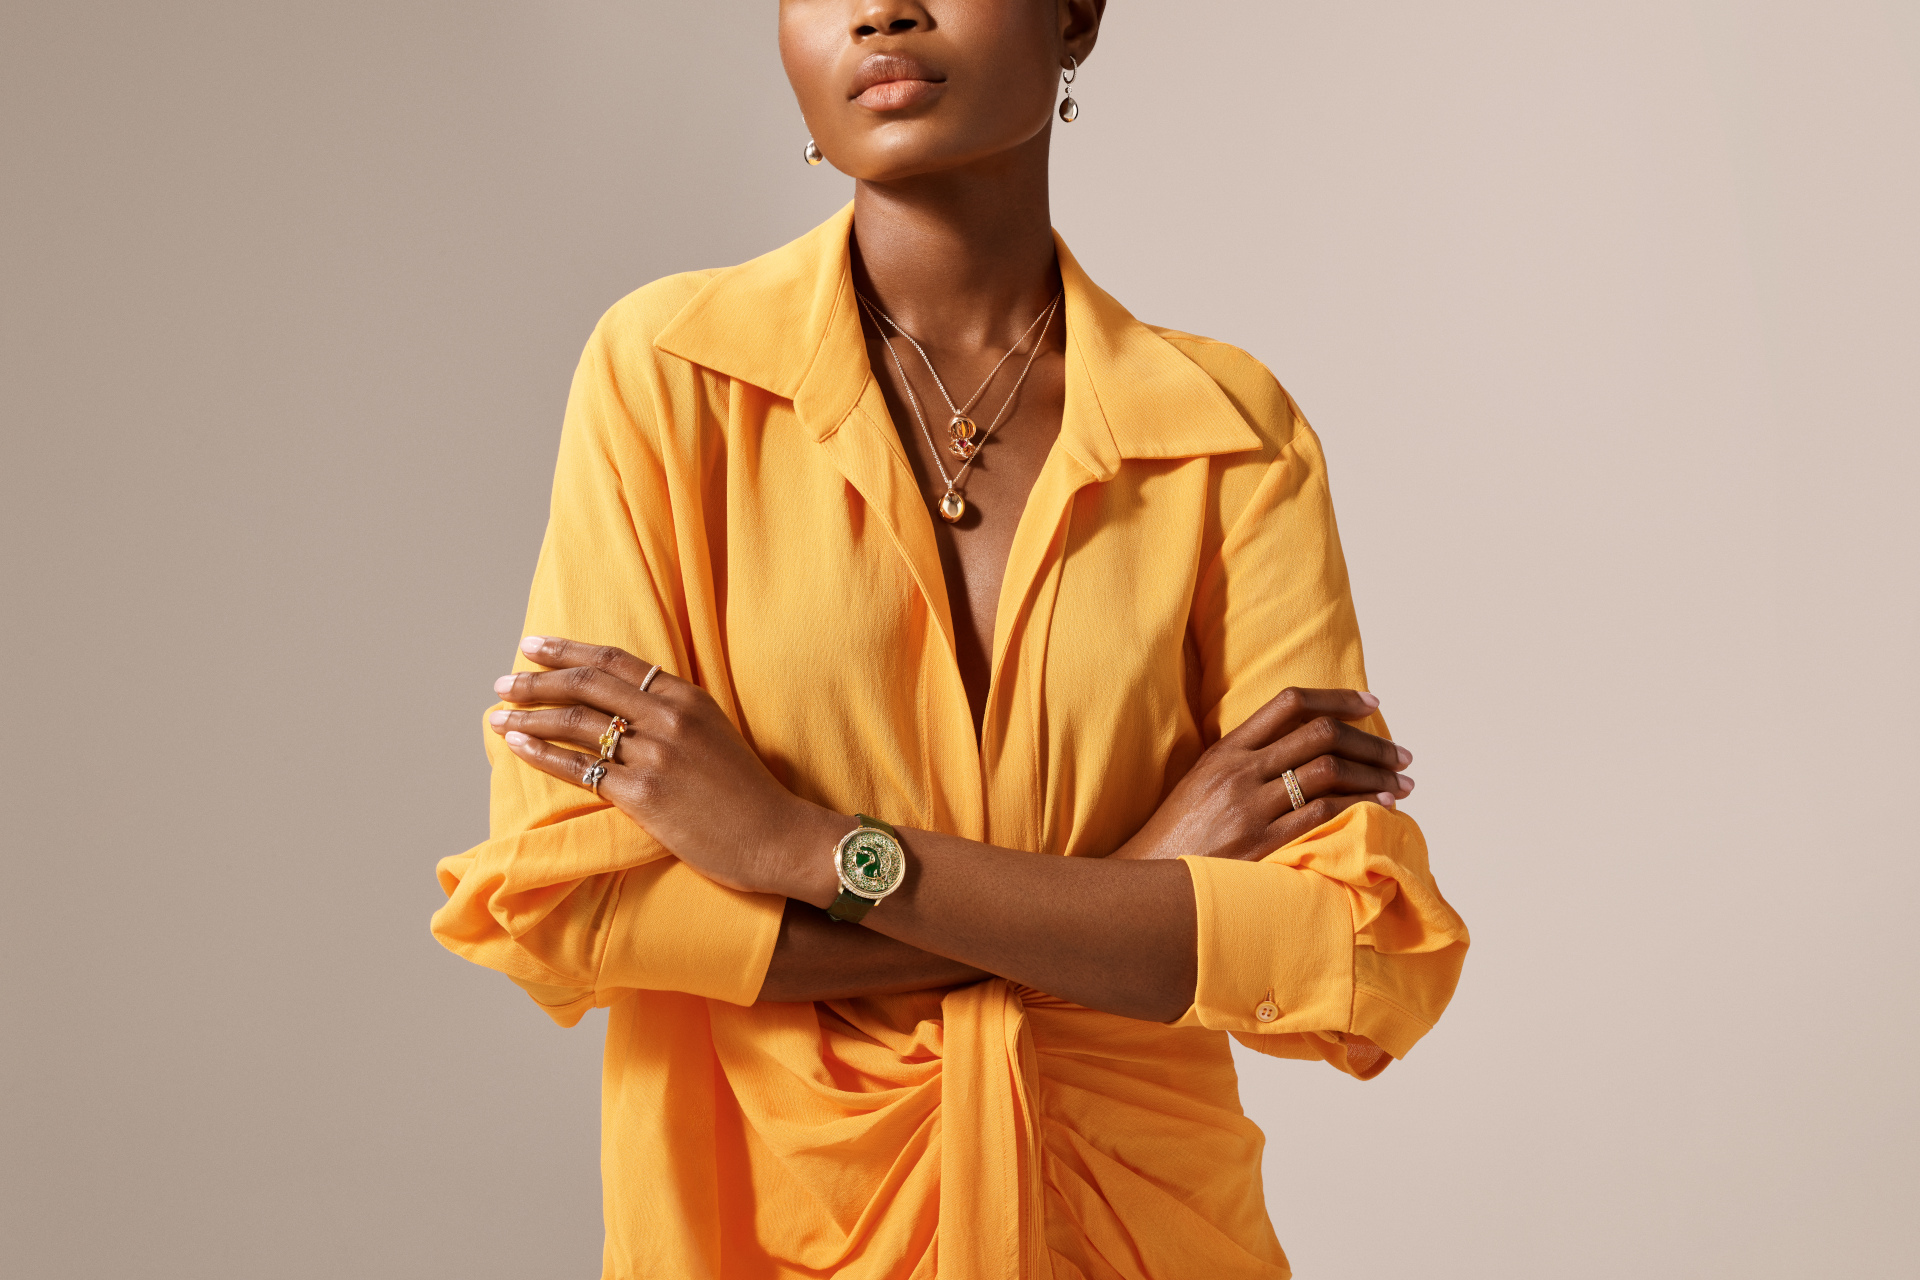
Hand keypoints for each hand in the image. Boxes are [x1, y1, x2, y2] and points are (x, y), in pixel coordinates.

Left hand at [488, 636, 838, 899]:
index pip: (614, 660)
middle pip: (588, 684)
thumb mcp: (715, 734)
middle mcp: (669, 718)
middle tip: (504, 681)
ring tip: (497, 716)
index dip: (567, 650)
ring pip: (576, 723)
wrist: (777, 837)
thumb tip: (624, 709)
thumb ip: (673, 716)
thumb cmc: (747, 793)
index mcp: (687, 697)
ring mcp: (656, 755)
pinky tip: (518, 746)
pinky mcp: (645, 794)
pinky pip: (581, 768)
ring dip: (530, 716)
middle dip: (538, 679)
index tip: (533, 645)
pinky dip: (543, 754)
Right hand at [1111, 687, 1412, 862]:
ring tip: (1402, 784)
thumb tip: (1299, 753)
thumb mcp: (1202, 785)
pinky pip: (1321, 814)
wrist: (1143, 880)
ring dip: (1374, 775)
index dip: (1338, 697)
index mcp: (1225, 750)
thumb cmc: (1178, 837)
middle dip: (1371, 743)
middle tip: (1402, 755)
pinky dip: (1359, 806)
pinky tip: (1381, 809)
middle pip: (1320, 735)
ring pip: (1328, 771)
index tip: (1372, 703)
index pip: (1290, 703)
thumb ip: (1244, 764)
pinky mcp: (1259, 843)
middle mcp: (1238, 770)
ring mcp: (1248, 806)